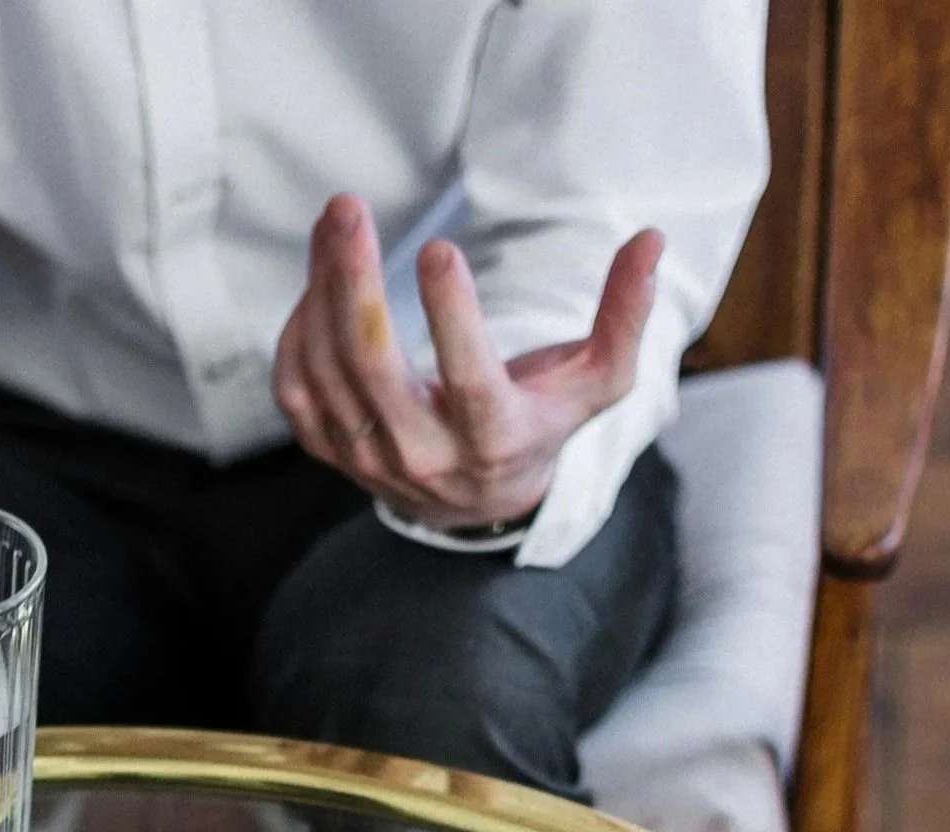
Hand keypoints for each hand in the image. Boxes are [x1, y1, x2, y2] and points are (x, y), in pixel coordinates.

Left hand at [275, 194, 662, 533]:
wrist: (477, 504)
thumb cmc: (539, 424)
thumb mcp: (597, 384)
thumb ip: (624, 318)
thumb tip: (652, 242)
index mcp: (493, 438)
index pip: (468, 379)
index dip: (451, 318)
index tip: (438, 249)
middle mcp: (424, 454)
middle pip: (374, 369)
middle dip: (354, 282)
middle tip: (350, 208)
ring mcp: (370, 458)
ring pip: (328, 371)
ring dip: (322, 288)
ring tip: (337, 221)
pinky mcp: (332, 452)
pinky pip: (298, 391)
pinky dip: (299, 333)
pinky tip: (317, 281)